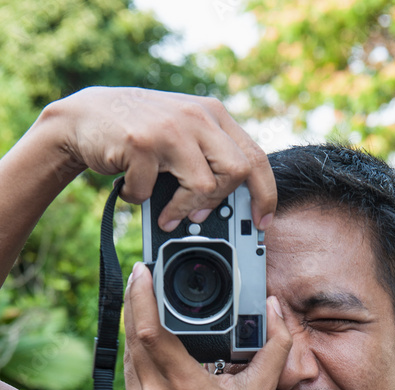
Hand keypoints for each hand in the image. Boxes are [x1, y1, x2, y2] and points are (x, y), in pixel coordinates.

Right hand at [49, 87, 275, 229]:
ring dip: (182, 209)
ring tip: (164, 212)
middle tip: (199, 216)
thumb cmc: (137, 135)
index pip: (255, 156)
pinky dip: (139, 199)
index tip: (262, 221)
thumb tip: (232, 208)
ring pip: (204, 185)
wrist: (81, 117)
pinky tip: (129, 187)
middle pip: (238, 171)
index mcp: (213, 114)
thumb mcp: (182, 135)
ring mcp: (170, 126)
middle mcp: (197, 115)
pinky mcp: (142, 142)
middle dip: (220, 202)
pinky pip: (154, 191)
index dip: (264, 193)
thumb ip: (208, 158)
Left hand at [123, 261, 291, 389]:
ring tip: (143, 301)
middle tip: (143, 277)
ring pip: (128, 353)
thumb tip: (275, 310)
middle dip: (135, 301)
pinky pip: (130, 373)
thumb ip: (274, 348)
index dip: (142, 297)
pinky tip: (145, 339)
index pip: (150, 330)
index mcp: (185, 386)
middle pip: (132, 335)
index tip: (143, 272)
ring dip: (133, 324)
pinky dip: (135, 350)